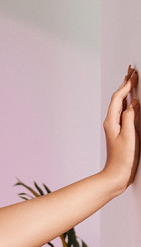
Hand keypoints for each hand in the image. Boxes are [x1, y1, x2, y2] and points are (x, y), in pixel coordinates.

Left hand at [102, 66, 139, 194]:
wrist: (116, 175)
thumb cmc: (122, 159)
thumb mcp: (129, 136)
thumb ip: (130, 117)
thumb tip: (133, 103)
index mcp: (112, 121)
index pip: (119, 98)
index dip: (126, 85)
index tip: (134, 74)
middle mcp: (112, 122)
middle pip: (118, 98)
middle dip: (125, 84)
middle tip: (131, 71)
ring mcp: (116, 127)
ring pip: (122, 104)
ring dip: (127, 91)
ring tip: (132, 80)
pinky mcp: (121, 133)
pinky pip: (125, 112)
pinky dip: (130, 103)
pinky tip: (133, 101)